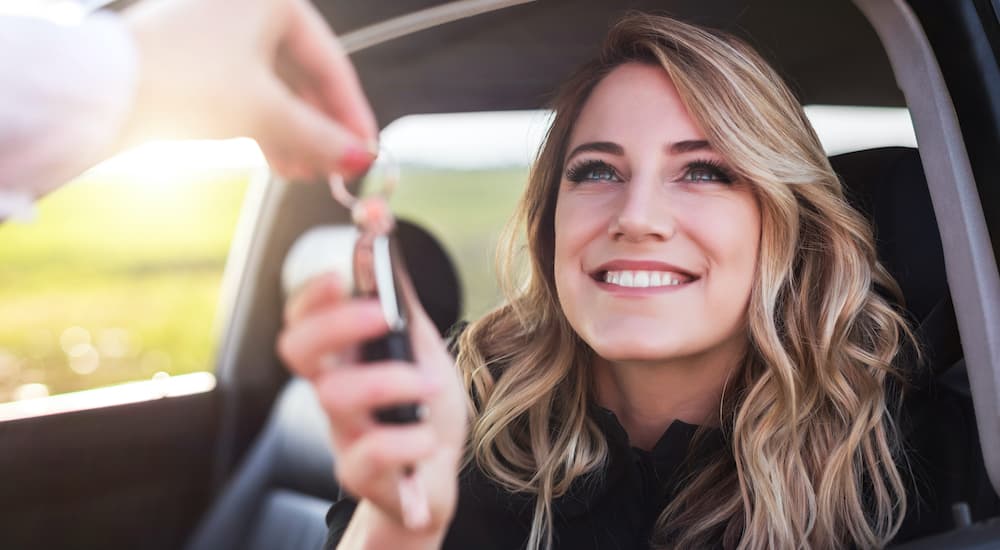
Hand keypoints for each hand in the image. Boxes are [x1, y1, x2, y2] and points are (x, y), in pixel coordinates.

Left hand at [122, 0, 376, 179]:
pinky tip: (278, 161)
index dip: (353, 114)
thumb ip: (320, 136)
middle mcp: (247, 5)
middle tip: (337, 168)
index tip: (367, 150)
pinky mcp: (196, 55)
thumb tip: (361, 158)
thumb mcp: (265, 113)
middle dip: (321, 129)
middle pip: (303, 77)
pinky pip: (247, 91)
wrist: (98, 93)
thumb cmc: (184, 83)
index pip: (332, 64)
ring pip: (275, 88)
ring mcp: (219, 29)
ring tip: (306, 174)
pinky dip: (265, 125)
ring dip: (295, 134)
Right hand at [277, 273, 467, 538]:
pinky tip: (427, 438)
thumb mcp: (419, 343)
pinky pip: (366, 456)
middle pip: (298, 350)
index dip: (313, 293)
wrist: (438, 478)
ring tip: (428, 385)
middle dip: (336, 323)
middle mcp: (335, 391)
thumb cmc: (422, 408)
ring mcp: (346, 433)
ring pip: (334, 397)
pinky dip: (403, 442)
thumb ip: (400, 295)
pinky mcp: (365, 475)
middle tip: (384, 314)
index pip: (302, 319)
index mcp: (345, 357)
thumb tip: (381, 229)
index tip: (342, 273)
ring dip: (386, 381)